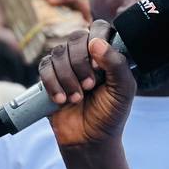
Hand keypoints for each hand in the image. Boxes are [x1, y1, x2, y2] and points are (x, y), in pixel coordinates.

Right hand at [38, 21, 135, 147]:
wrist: (89, 139)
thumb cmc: (110, 114)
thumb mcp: (123, 90)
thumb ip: (117, 64)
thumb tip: (96, 42)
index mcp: (106, 53)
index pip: (99, 28)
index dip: (96, 39)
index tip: (98, 66)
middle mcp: (85, 55)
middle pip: (75, 38)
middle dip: (80, 63)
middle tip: (89, 86)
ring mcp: (66, 65)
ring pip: (58, 53)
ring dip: (67, 77)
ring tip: (76, 98)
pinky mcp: (49, 77)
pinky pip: (44, 68)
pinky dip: (52, 84)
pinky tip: (61, 100)